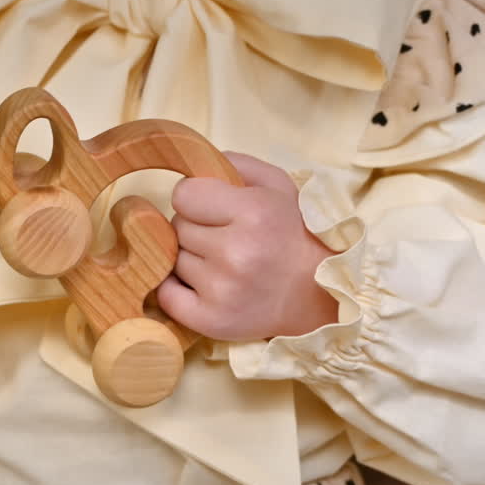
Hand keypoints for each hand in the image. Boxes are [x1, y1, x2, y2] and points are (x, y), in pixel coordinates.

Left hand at [156, 152, 339, 341]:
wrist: (317, 295)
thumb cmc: (294, 235)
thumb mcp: (278, 185)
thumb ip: (234, 164)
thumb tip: (191, 164)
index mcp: (253, 212)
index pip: (183, 194)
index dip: (196, 199)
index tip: (214, 208)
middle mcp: (236, 252)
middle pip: (177, 226)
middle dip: (196, 228)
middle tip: (226, 238)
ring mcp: (222, 290)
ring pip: (174, 259)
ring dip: (191, 258)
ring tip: (224, 264)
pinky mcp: (210, 320)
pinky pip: (166, 294)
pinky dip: (177, 288)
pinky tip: (204, 284)